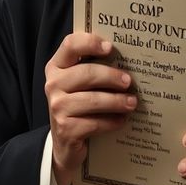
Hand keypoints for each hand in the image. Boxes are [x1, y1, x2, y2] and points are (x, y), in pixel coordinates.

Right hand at [45, 32, 137, 184]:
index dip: (90, 43)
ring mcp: (57, 107)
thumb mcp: (80, 84)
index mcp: (56, 67)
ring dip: (117, 101)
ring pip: (93, 100)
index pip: (70, 45)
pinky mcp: (65, 129)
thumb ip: (93, 68)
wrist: (65, 141)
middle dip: (112, 76)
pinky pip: (95, 123)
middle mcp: (53, 84)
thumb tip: (127, 60)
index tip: (110, 48)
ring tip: (132, 103)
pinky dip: (112, 122)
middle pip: (86, 73)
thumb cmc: (79, 105)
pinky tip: (122, 120)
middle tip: (129, 81)